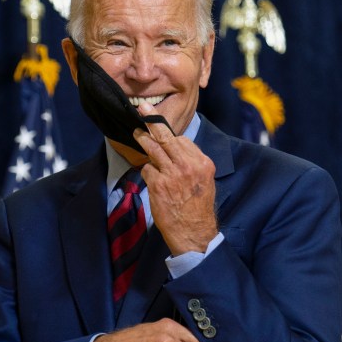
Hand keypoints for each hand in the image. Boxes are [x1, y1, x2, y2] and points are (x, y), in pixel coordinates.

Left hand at [133, 102, 217, 254]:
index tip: (160, 125)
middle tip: (143, 110)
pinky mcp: (158, 184)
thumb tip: (177, 147)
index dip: (171, 135)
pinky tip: (152, 179)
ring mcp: (172, 174)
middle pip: (167, 138)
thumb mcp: (205, 181)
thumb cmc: (198, 207)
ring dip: (143, 139)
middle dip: (153, 122)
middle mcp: (189, 166)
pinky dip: (147, 172)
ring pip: (154, 149)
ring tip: (137, 133)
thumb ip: (192, 163)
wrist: (194, 232)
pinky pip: (147, 169)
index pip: (183, 140)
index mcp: (203, 163)